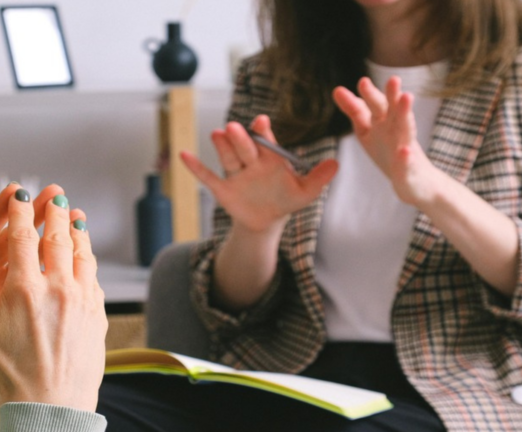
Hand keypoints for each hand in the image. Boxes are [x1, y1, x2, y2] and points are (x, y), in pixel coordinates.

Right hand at [0, 191, 107, 411]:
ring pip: (81, 253)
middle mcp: (56, 288)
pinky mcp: (96, 312)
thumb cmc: (12, 372)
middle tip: (55, 196)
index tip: (21, 194)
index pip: (22, 237)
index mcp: (23, 289)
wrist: (53, 405)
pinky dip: (88, 258)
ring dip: (77, 231)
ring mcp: (81, 299)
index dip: (21, 211)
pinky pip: (93, 275)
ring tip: (75, 216)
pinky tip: (85, 255)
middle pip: (57, 237)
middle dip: (55, 213)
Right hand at [181, 115, 338, 233]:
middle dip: (240, 138)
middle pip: (245, 148)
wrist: (267, 220)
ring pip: (228, 158)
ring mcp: (236, 174)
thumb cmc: (285, 200)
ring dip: (221, 147)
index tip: (261, 122)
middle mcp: (251, 161)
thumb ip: (319, 178)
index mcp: (271, 158)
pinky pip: (207, 177)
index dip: (263, 132)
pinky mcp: (222, 188)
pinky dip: (196, 167)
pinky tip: (184, 155)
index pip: (266, 142)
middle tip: (235, 128)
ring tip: (217, 134)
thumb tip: (336, 165)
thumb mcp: (305, 192)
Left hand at [333, 76, 442, 207]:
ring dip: (405, 114)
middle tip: (393, 79)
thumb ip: (356, 111)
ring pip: (405, 129)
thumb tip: (337, 90)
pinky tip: (404, 151)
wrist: (415, 180)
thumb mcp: (368, 130)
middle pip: (392, 111)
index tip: (363, 82)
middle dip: (392, 95)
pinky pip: (406, 163)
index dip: (369, 95)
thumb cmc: (389, 151)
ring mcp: (404, 147)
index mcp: (383, 122)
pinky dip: (405, 157)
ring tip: (407, 97)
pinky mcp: (408, 169)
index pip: (374, 106)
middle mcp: (395, 130)